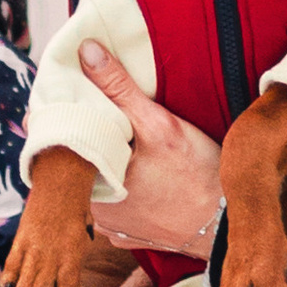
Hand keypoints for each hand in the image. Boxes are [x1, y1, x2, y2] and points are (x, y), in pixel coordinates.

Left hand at [77, 45, 221, 258]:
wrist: (228, 224)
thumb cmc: (197, 177)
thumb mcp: (160, 126)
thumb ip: (120, 89)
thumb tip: (87, 52)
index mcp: (90, 186)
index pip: (58, 144)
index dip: (61, 117)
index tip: (65, 96)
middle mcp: (93, 214)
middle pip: (75, 166)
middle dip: (83, 139)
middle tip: (93, 111)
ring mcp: (110, 228)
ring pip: (94, 185)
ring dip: (101, 163)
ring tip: (115, 138)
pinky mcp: (127, 234)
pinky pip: (112, 204)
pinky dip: (119, 186)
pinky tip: (135, 170)